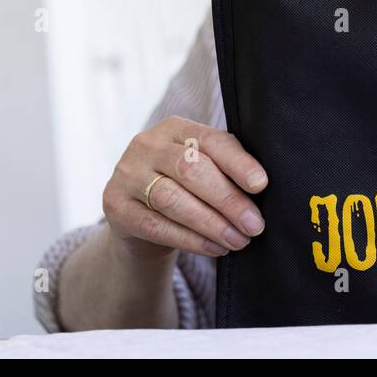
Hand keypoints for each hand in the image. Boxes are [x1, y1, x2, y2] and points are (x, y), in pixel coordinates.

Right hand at [102, 115, 267, 259]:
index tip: (261, 185)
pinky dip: (190, 239)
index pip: (211, 140)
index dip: (238, 163)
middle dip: (227, 199)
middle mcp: (147, 145)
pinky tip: (214, 248)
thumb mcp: (202, 168)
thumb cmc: (183, 187)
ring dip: (211, 223)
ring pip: (172, 199)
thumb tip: (261, 188)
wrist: (139, 217)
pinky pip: (156, 226)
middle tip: (254, 224)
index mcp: (175, 128)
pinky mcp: (115, 207)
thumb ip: (226, 168)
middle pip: (190, 169)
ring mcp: (126, 175)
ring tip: (238, 240)